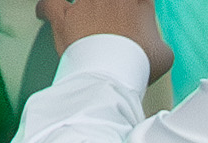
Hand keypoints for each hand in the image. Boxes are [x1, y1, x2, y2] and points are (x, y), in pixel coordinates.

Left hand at [35, 0, 169, 79]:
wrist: (112, 71)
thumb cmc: (138, 64)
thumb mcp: (164, 55)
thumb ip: (160, 43)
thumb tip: (156, 48)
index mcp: (137, 1)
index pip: (139, 0)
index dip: (135, 6)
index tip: (134, 10)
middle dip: (109, 4)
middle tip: (106, 11)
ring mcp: (86, 5)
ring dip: (79, 4)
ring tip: (77, 9)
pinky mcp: (65, 18)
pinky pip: (50, 4)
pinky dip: (45, 6)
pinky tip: (43, 10)